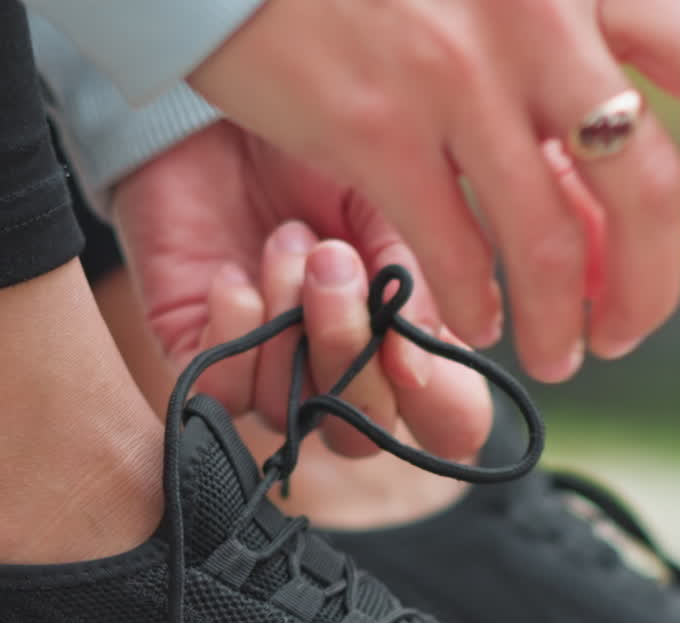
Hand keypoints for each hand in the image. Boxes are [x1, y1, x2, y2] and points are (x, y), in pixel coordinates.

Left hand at [114, 122, 491, 457]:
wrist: (220, 105)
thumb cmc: (318, 150)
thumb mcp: (390, 200)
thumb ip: (417, 284)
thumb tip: (417, 370)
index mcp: (407, 342)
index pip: (449, 424)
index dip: (445, 409)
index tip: (417, 347)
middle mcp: (342, 375)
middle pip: (361, 435)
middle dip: (347, 349)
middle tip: (331, 259)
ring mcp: (273, 375)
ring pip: (290, 415)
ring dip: (289, 323)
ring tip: (285, 241)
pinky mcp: (206, 362)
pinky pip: (223, 396)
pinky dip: (234, 333)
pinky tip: (231, 276)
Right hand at [190, 0, 679, 373]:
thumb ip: (569, 50)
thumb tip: (614, 169)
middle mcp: (540, 15)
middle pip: (641, 185)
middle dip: (649, 286)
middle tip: (626, 328)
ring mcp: (456, 75)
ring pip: (548, 246)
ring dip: (561, 326)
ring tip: (556, 354)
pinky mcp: (375, 127)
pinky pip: (454, 255)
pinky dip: (474, 308)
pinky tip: (475, 322)